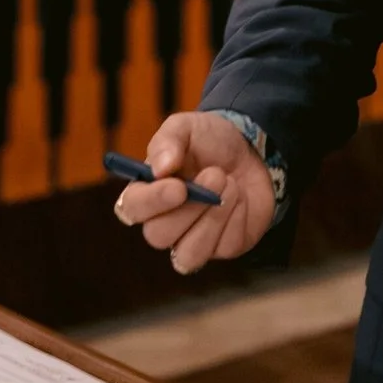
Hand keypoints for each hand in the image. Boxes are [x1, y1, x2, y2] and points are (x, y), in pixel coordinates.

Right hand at [112, 112, 275, 274]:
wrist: (252, 150)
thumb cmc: (210, 141)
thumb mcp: (188, 127)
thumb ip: (169, 141)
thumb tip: (159, 169)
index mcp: (147, 191)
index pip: (131, 208)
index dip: (150, 202)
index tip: (178, 186)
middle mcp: (163, 222)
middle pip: (158, 236)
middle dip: (189, 208)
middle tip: (215, 175)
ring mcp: (192, 239)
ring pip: (188, 255)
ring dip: (213, 218)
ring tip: (230, 184)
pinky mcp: (222, 248)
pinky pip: (224, 247)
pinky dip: (236, 218)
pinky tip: (241, 198)